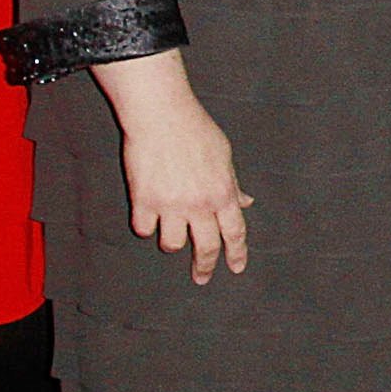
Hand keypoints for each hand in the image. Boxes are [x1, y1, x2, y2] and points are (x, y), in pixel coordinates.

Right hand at [99, 55, 250, 284]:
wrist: (162, 114)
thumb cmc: (195, 129)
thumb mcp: (224, 155)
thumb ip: (233, 184)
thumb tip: (246, 203)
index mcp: (223, 192)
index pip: (235, 232)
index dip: (237, 253)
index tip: (236, 268)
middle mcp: (199, 204)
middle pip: (206, 247)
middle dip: (204, 267)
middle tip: (200, 277)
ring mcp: (171, 205)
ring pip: (171, 244)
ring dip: (171, 242)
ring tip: (168, 230)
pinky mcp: (143, 201)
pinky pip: (143, 229)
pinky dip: (145, 225)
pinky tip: (147, 216)